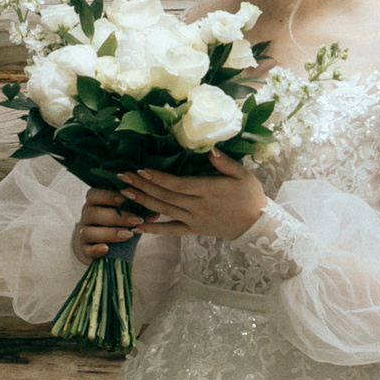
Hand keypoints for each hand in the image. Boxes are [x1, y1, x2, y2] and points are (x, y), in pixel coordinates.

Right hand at [74, 183, 152, 258]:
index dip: (108, 195)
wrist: (105, 245)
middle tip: (136, 220)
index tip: (126, 198)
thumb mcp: (126, 214)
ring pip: (89, 232)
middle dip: (116, 216)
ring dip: (109, 233)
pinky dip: (96, 249)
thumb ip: (139, 209)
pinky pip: (86, 250)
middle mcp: (86, 216)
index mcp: (93, 203)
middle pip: (93, 213)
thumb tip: (156, 210)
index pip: (93, 194)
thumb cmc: (118, 224)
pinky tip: (107, 249)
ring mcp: (83, 234)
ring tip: (128, 235)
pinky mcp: (85, 250)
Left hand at [125, 151, 267, 241]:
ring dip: (143, 202)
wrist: (256, 225)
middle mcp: (197, 206)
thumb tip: (209, 149)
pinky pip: (170, 230)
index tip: (141, 169)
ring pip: (164, 211)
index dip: (158, 178)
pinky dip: (153, 229)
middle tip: (123, 177)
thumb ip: (225, 163)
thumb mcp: (243, 175)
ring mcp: (194, 219)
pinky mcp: (193, 229)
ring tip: (124, 193)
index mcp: (208, 190)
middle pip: (165, 196)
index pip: (178, 184)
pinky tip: (137, 227)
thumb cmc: (250, 196)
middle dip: (143, 186)